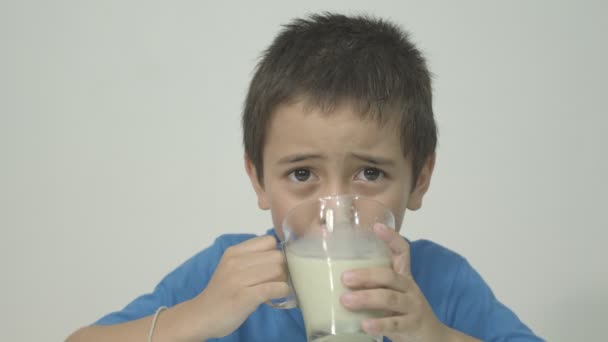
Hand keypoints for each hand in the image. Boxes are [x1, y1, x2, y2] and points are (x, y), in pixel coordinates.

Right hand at [189, 235, 288, 339]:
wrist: (202, 316)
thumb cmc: (222, 293)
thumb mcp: (232, 268)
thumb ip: (252, 260)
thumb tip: (282, 258)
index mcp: (234, 252)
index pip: (269, 241)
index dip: (275, 253)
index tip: (272, 267)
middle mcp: (235, 262)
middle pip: (277, 256)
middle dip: (282, 269)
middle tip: (276, 281)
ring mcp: (238, 279)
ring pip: (278, 270)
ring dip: (282, 281)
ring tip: (275, 290)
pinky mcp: (244, 296)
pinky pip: (274, 288)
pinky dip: (282, 291)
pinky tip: (277, 296)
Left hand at [339, 224, 451, 341]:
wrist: (433, 337)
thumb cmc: (404, 313)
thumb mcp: (391, 294)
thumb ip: (372, 286)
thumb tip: (336, 279)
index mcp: (403, 277)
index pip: (402, 252)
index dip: (392, 238)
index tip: (377, 227)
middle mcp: (409, 288)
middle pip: (389, 276)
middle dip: (366, 275)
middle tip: (344, 278)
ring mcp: (413, 307)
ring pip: (390, 299)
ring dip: (366, 298)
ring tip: (345, 300)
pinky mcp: (412, 326)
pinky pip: (394, 324)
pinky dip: (379, 324)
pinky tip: (364, 324)